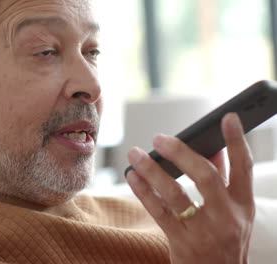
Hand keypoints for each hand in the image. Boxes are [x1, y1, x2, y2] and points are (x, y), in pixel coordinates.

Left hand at [126, 113, 254, 263]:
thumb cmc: (225, 238)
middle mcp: (227, 217)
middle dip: (182, 153)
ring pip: (176, 193)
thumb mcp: (234, 211)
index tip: (228, 117)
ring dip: (152, 170)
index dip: (236, 141)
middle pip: (206, 176)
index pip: (244, 167)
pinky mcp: (182, 242)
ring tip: (135, 154)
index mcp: (243, 204)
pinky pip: (159, 212)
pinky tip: (133, 176)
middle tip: (159, 138)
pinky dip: (144, 191)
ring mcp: (204, 231)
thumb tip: (214, 147)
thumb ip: (224, 180)